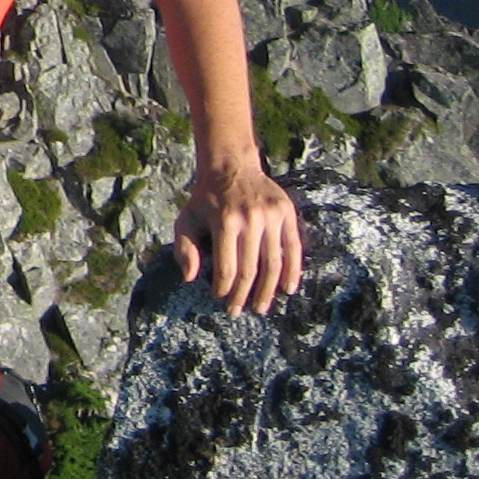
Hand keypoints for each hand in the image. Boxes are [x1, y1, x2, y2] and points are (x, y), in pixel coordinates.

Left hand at [173, 161, 304, 314]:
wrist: (232, 167)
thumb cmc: (206, 200)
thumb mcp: (187, 219)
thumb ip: (184, 248)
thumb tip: (188, 278)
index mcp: (224, 221)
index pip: (227, 266)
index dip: (224, 288)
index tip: (220, 299)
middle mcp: (250, 219)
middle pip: (250, 269)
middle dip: (244, 295)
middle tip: (238, 311)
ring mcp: (271, 216)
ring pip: (273, 263)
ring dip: (267, 290)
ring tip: (260, 307)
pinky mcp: (287, 213)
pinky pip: (293, 249)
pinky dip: (292, 272)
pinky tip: (286, 290)